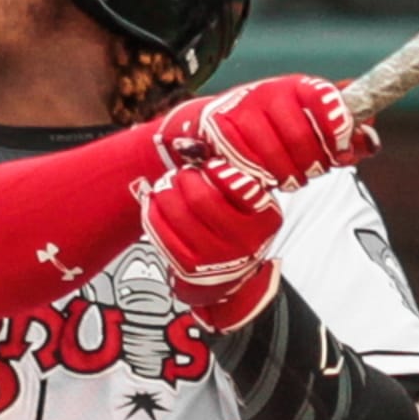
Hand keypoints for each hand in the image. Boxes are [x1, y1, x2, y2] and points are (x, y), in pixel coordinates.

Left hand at [141, 160, 283, 331]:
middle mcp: (245, 241)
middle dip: (186, 179)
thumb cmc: (234, 225)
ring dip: (166, 193)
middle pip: (202, 199)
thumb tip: (189, 145)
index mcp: (265, 218)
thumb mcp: (244, 198)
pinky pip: (162, 232)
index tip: (210, 166)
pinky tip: (155, 203)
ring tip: (167, 186)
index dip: (218, 172)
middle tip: (183, 174)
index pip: (240, 188)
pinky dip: (153, 211)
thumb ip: (226, 170)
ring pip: (179, 214)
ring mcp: (217, 258)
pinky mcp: (190, 267)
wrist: (225, 274)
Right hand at [155, 75, 378, 190]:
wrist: (215, 128)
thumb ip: (346, 134)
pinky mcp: (217, 129)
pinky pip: (245, 164)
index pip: (323, 97)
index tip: (343, 148)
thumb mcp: (314, 128)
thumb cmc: (275, 130)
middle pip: (300, 136)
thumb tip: (370, 138)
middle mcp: (268, 92)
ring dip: (288, 176)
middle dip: (314, 163)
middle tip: (315, 172)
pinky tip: (265, 180)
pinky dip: (260, 179)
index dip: (338, 125)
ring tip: (291, 179)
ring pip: (273, 155)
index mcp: (297, 87)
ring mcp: (241, 109)